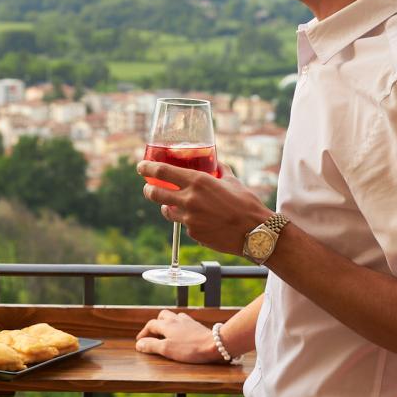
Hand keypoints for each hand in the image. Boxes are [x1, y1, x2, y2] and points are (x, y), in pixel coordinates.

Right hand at [135, 310, 221, 362]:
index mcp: (166, 324)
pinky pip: (184, 321)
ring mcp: (187, 321)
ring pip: (174, 317)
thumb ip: (151, 346)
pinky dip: (179, 326)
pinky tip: (182, 334)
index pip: (150, 325)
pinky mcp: (197, 325)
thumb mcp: (167, 349)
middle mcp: (176, 319)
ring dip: (168, 323)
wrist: (214, 345)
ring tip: (167, 334)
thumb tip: (139, 344)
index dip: (144, 333)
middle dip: (156, 324)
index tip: (140, 341)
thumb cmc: (189, 348)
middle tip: (154, 335)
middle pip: (162, 316)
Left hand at [137, 160, 268, 255]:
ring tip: (170, 204)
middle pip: (155, 192)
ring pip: (167, 211)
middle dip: (148, 189)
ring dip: (166, 206)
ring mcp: (190, 218)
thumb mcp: (233, 181)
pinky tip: (199, 219)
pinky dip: (188, 220)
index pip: (162, 171)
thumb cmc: (247, 204)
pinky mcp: (193, 233)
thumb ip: (220, 171)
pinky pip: (185, 224)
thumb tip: (216, 163)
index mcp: (198, 181)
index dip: (147, 168)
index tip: (141, 166)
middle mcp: (189, 199)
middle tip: (148, 187)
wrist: (256, 233)